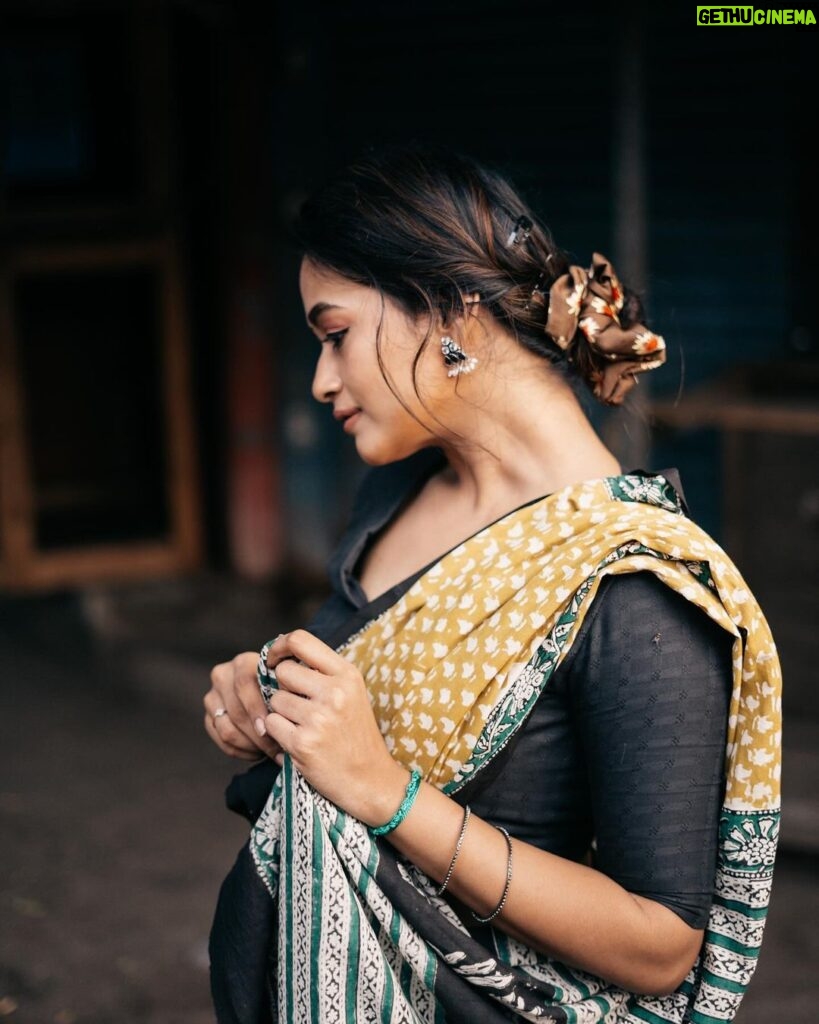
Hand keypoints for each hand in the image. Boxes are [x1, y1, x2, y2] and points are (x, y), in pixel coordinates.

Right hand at [204, 651, 280, 761]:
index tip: (269, 728)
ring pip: (226, 729)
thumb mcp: (289, 684)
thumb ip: (287, 693)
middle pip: (236, 711)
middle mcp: (223, 676)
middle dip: (258, 735)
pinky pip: (221, 741)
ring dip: (250, 745)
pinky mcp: (208, 718)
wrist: (271, 693)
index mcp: (243, 663)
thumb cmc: (285, 689)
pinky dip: (241, 751)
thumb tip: (287, 717)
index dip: (256, 709)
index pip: (244, 684)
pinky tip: (258, 752)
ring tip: (270, 751)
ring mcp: (212, 697)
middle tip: (277, 749)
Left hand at [262, 630, 408, 824]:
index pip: (300, 640)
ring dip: (282, 713)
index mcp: (346, 675)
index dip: (279, 647)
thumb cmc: (355, 734)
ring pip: (275, 700)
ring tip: (304, 727)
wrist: (370, 779)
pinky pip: (271, 724)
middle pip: (283, 672)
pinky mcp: (303, 743)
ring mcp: (318, 718)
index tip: (274, 659)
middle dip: (283, 688)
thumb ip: (322, 673)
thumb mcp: (351, 693)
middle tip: (299, 706)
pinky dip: (278, 733)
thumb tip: (281, 656)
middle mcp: (334, 692)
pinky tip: (298, 741)